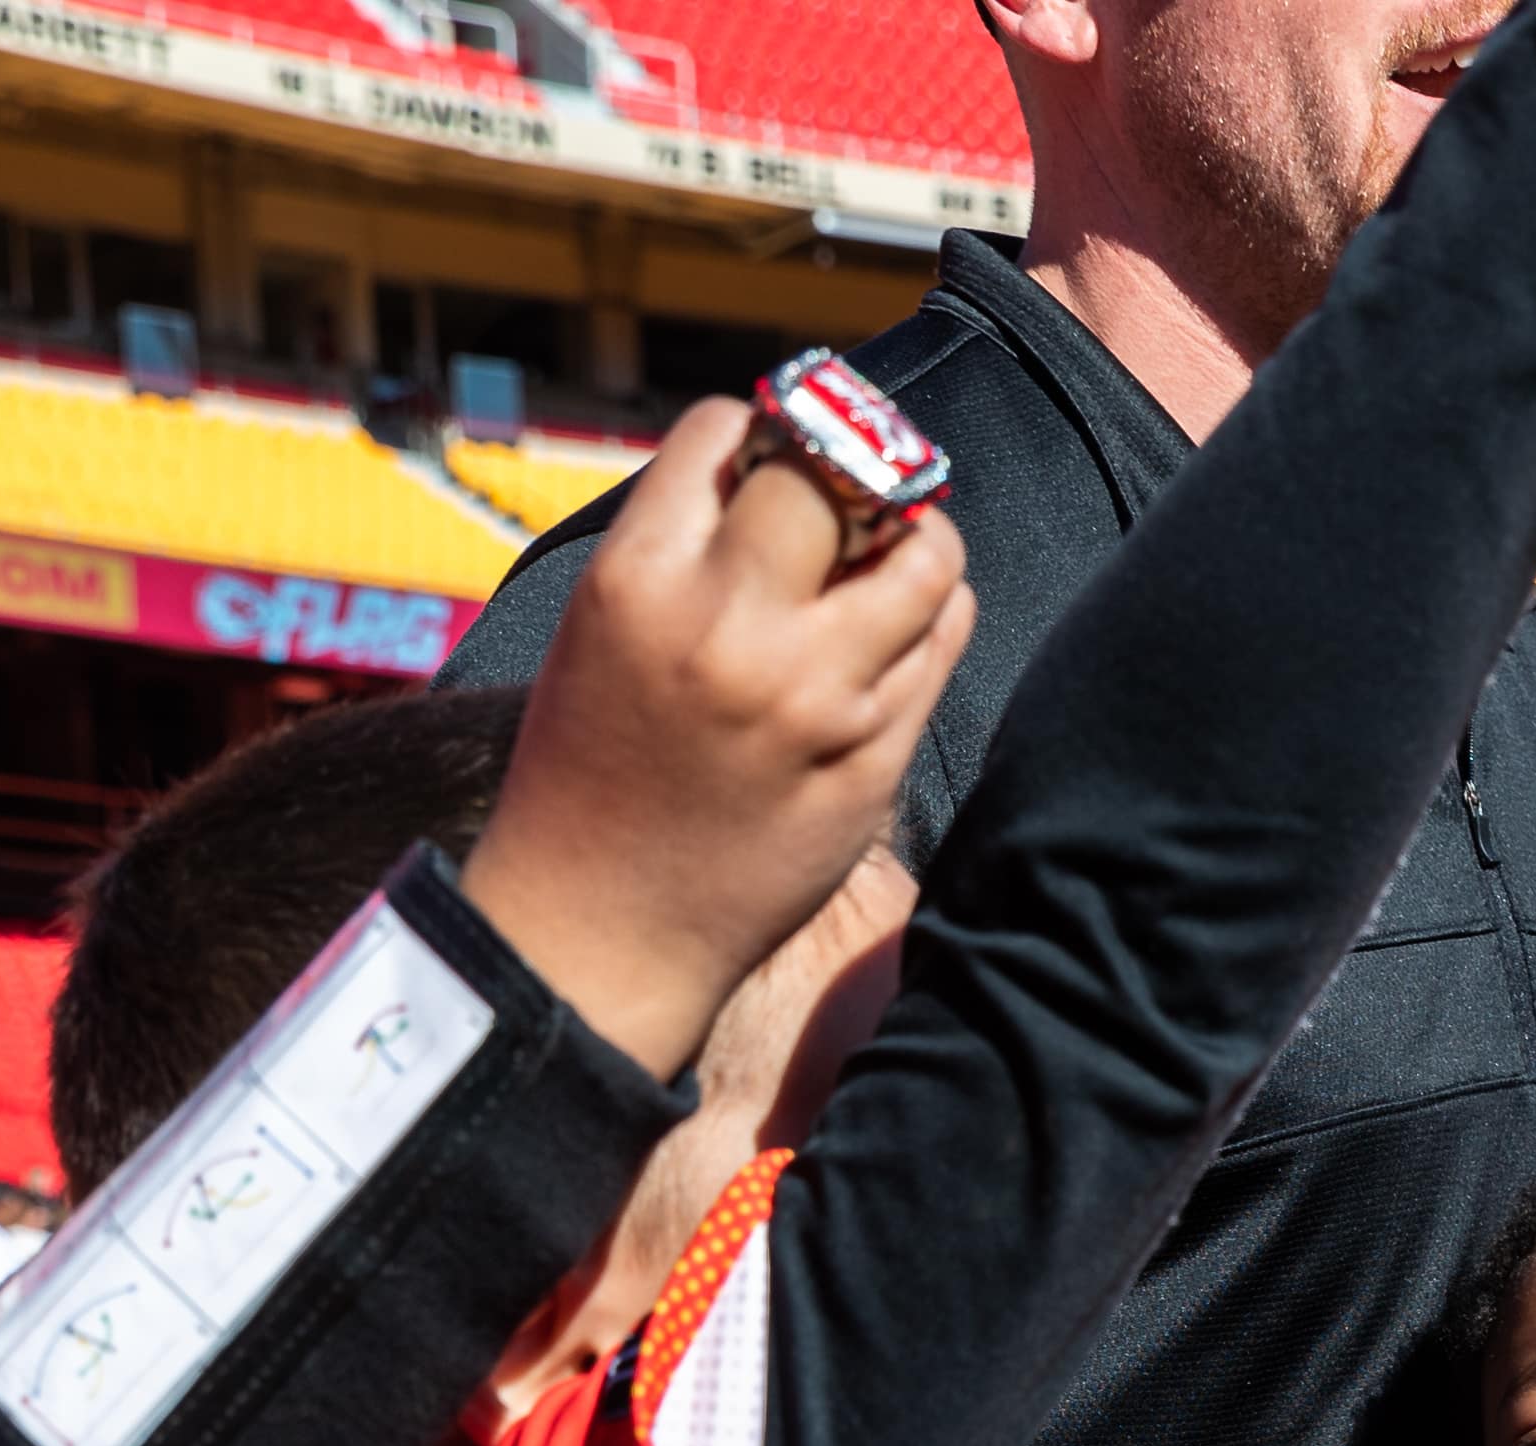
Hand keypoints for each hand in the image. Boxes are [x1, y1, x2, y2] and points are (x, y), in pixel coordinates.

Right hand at [459, 390, 971, 1089]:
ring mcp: (814, 695)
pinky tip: (906, 624)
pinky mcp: (872, 756)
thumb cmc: (594, 768)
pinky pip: (942, 641)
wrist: (601, 925)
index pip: (730, 430)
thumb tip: (784, 468)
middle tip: (854, 493)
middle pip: (837, 474)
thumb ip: (682, 548)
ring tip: (897, 554)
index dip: (761, 434)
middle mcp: (730, 627)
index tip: (771, 462)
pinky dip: (936, 613)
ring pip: (924, 557)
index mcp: (639, 578)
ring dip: (920, 537)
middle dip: (850, 469)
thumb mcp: (603, 628)